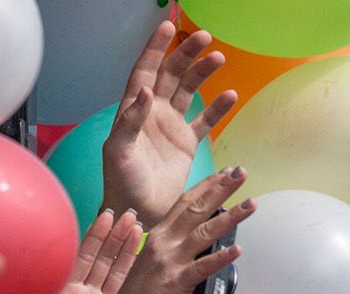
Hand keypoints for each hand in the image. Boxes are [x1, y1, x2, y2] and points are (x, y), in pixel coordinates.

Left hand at [24, 210, 142, 293]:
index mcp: (66, 289)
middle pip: (103, 258)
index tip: (106, 218)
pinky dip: (135, 270)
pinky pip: (126, 288)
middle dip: (116, 236)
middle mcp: (85, 293)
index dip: (95, 237)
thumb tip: (32, 268)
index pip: (83, 256)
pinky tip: (145, 252)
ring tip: (139, 226)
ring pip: (116, 270)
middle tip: (129, 215)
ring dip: (128, 248)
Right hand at [92, 168, 254, 293]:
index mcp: (159, 235)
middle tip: (241, 173)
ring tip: (251, 204)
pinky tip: (237, 249)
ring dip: (230, 217)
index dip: (206, 186)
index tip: (224, 172)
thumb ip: (175, 248)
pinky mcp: (176, 282)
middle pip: (197, 209)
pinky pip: (203, 267)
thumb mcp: (154, 261)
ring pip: (204, 232)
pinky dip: (221, 257)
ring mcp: (170, 260)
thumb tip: (203, 242)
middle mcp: (164, 242)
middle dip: (221, 188)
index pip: (185, 202)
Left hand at [101, 21, 237, 227]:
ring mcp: (171, 126)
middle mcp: (153, 113)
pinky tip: (230, 95)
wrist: (139, 212)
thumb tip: (146, 91)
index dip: (154, 48)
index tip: (167, 26)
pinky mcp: (186, 143)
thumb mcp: (119, 152)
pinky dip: (217, 107)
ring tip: (219, 59)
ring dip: (203, 73)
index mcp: (133, 110)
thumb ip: (130, 120)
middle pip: (171, 74)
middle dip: (186, 54)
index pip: (145, 71)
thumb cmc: (122, 184)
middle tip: (205, 38)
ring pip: (189, 91)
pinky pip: (204, 120)